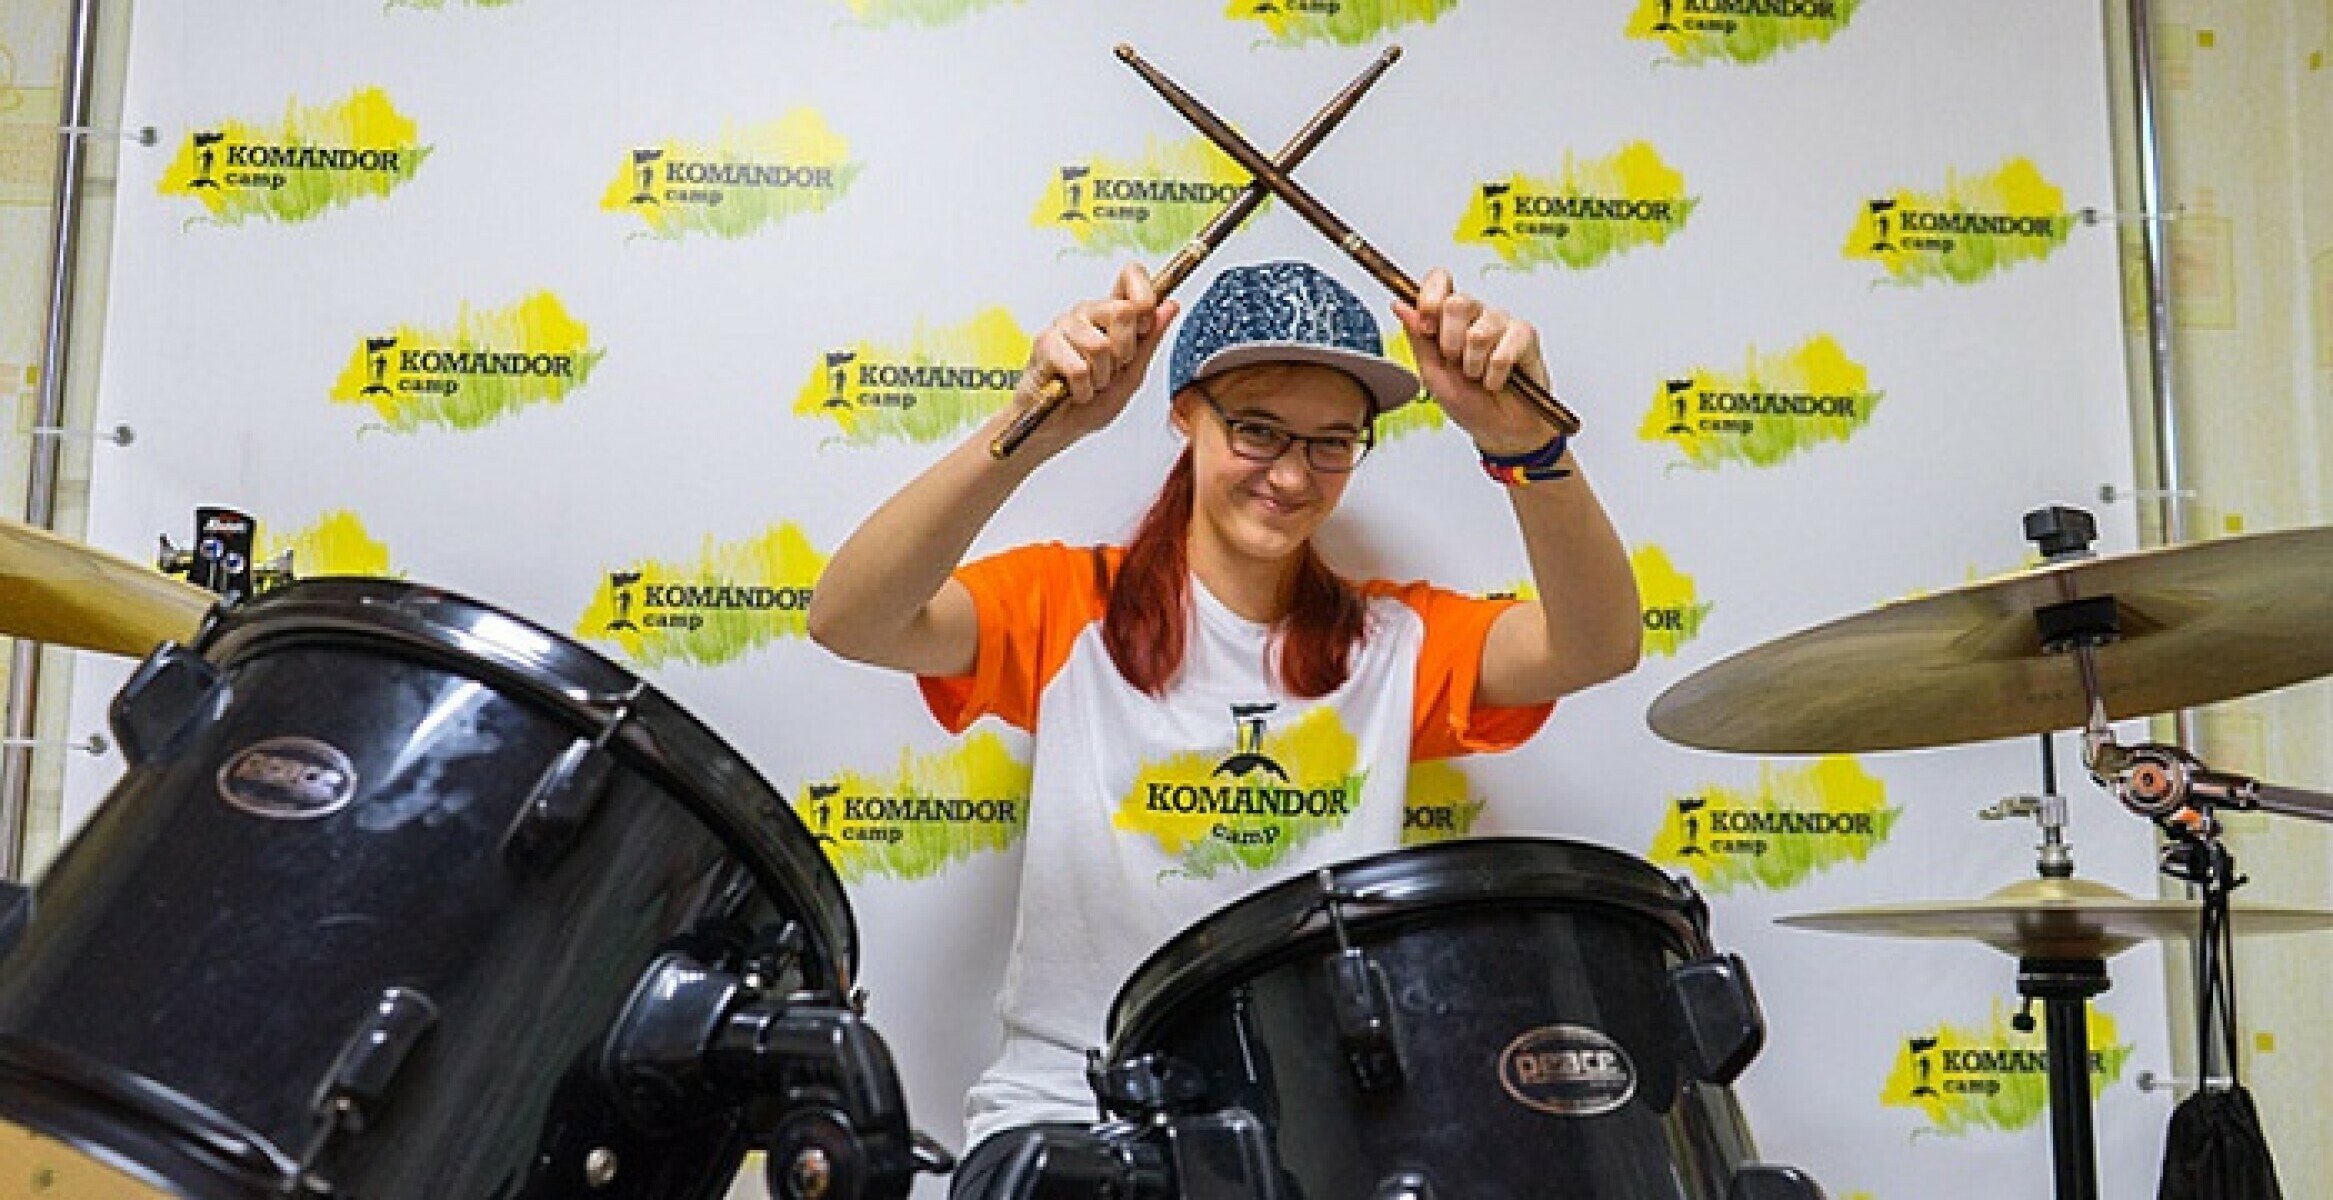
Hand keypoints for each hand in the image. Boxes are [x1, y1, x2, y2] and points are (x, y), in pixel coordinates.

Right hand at [1013, 262, 1180, 450]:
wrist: (1057, 428)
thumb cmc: (1091, 402)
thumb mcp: (1132, 375)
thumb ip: (1150, 341)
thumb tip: (1169, 307)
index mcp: (1110, 314)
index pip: (1131, 275)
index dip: (1145, 297)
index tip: (1144, 328)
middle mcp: (1087, 313)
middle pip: (1122, 311)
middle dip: (1125, 352)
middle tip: (1112, 369)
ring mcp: (1064, 326)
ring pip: (1100, 345)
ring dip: (1101, 377)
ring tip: (1092, 383)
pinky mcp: (1045, 344)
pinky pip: (1078, 367)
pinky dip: (1083, 389)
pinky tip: (1076, 391)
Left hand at [1392, 268, 1551, 455]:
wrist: (1498, 429)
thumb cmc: (1468, 401)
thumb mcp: (1432, 373)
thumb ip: (1418, 337)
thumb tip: (1400, 305)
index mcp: (1449, 318)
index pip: (1439, 281)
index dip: (1430, 298)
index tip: (1427, 328)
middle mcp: (1476, 314)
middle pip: (1457, 302)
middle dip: (1450, 342)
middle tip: (1455, 362)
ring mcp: (1501, 322)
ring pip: (1479, 332)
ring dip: (1473, 365)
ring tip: (1478, 377)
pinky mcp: (1525, 336)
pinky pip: (1503, 351)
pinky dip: (1494, 375)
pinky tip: (1496, 380)